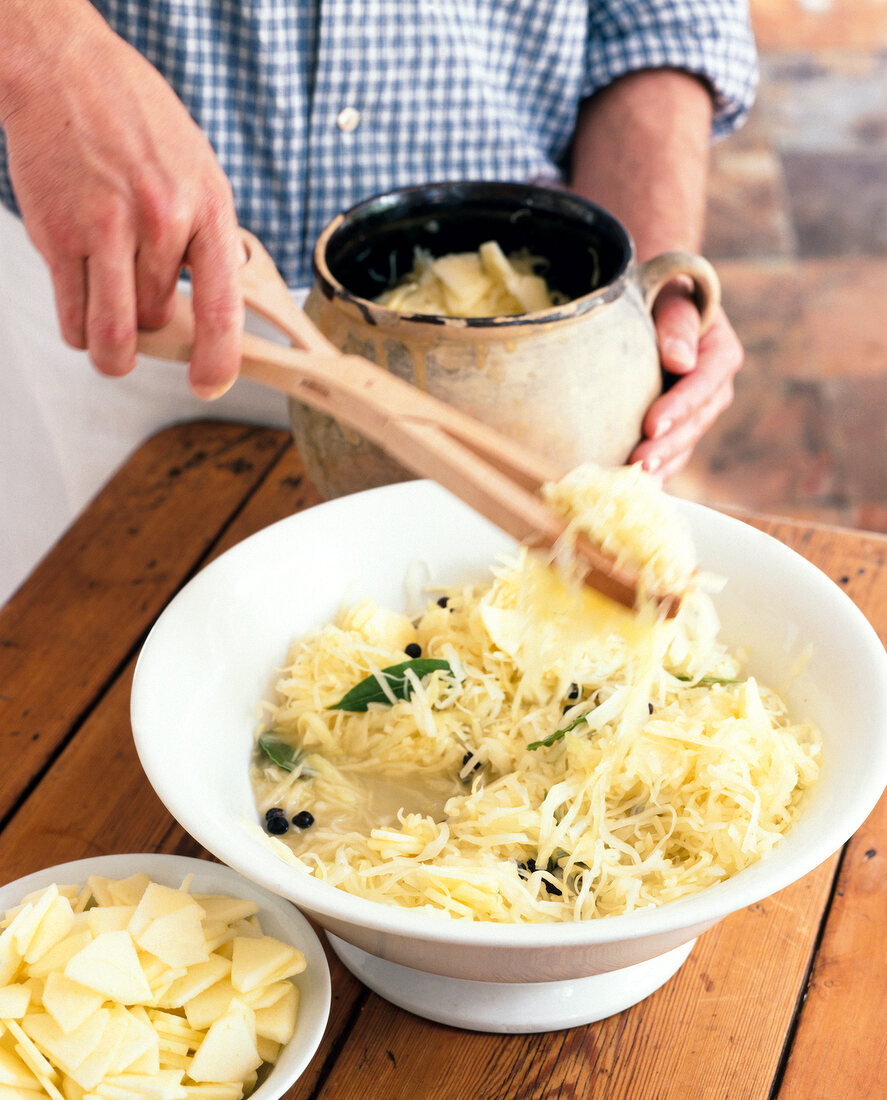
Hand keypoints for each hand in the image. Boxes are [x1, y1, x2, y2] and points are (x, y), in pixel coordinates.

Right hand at [0, 1, 242, 396]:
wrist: (65, 67)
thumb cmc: (135, 118)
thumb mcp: (199, 171)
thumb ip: (205, 238)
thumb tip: (210, 307)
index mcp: (207, 207)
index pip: (222, 306)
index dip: (220, 358)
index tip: (212, 382)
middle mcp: (160, 220)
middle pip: (160, 322)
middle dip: (153, 329)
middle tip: (144, 312)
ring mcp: (105, 229)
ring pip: (114, 333)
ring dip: (112, 347)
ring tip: (112, 339)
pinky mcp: (57, 235)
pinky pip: (71, 318)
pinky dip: (78, 330)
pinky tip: (82, 309)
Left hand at [629, 282, 742, 481]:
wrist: (652, 303)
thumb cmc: (659, 293)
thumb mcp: (670, 295)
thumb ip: (676, 322)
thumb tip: (679, 361)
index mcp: (720, 353)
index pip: (703, 383)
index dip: (680, 407)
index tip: (652, 425)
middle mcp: (715, 386)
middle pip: (697, 421)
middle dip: (668, 445)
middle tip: (639, 465)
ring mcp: (698, 410)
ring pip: (686, 442)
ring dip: (663, 464)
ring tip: (635, 481)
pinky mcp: (680, 424)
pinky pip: (674, 451)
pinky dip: (659, 468)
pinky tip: (637, 487)